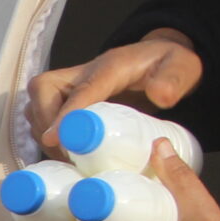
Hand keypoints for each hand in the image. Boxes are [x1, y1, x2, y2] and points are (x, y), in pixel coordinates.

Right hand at [25, 29, 203, 157]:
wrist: (162, 62)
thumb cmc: (170, 66)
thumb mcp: (182, 68)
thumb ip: (173, 80)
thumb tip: (160, 96)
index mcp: (110, 66)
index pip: (81, 90)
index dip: (65, 115)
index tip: (54, 139)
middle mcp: (83, 73)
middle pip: (43, 91)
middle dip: (45, 123)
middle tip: (66, 154)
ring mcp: (71, 86)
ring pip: (37, 104)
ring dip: (44, 132)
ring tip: (67, 158)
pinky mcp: (67, 100)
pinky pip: (42, 116)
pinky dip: (48, 136)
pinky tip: (66, 155)